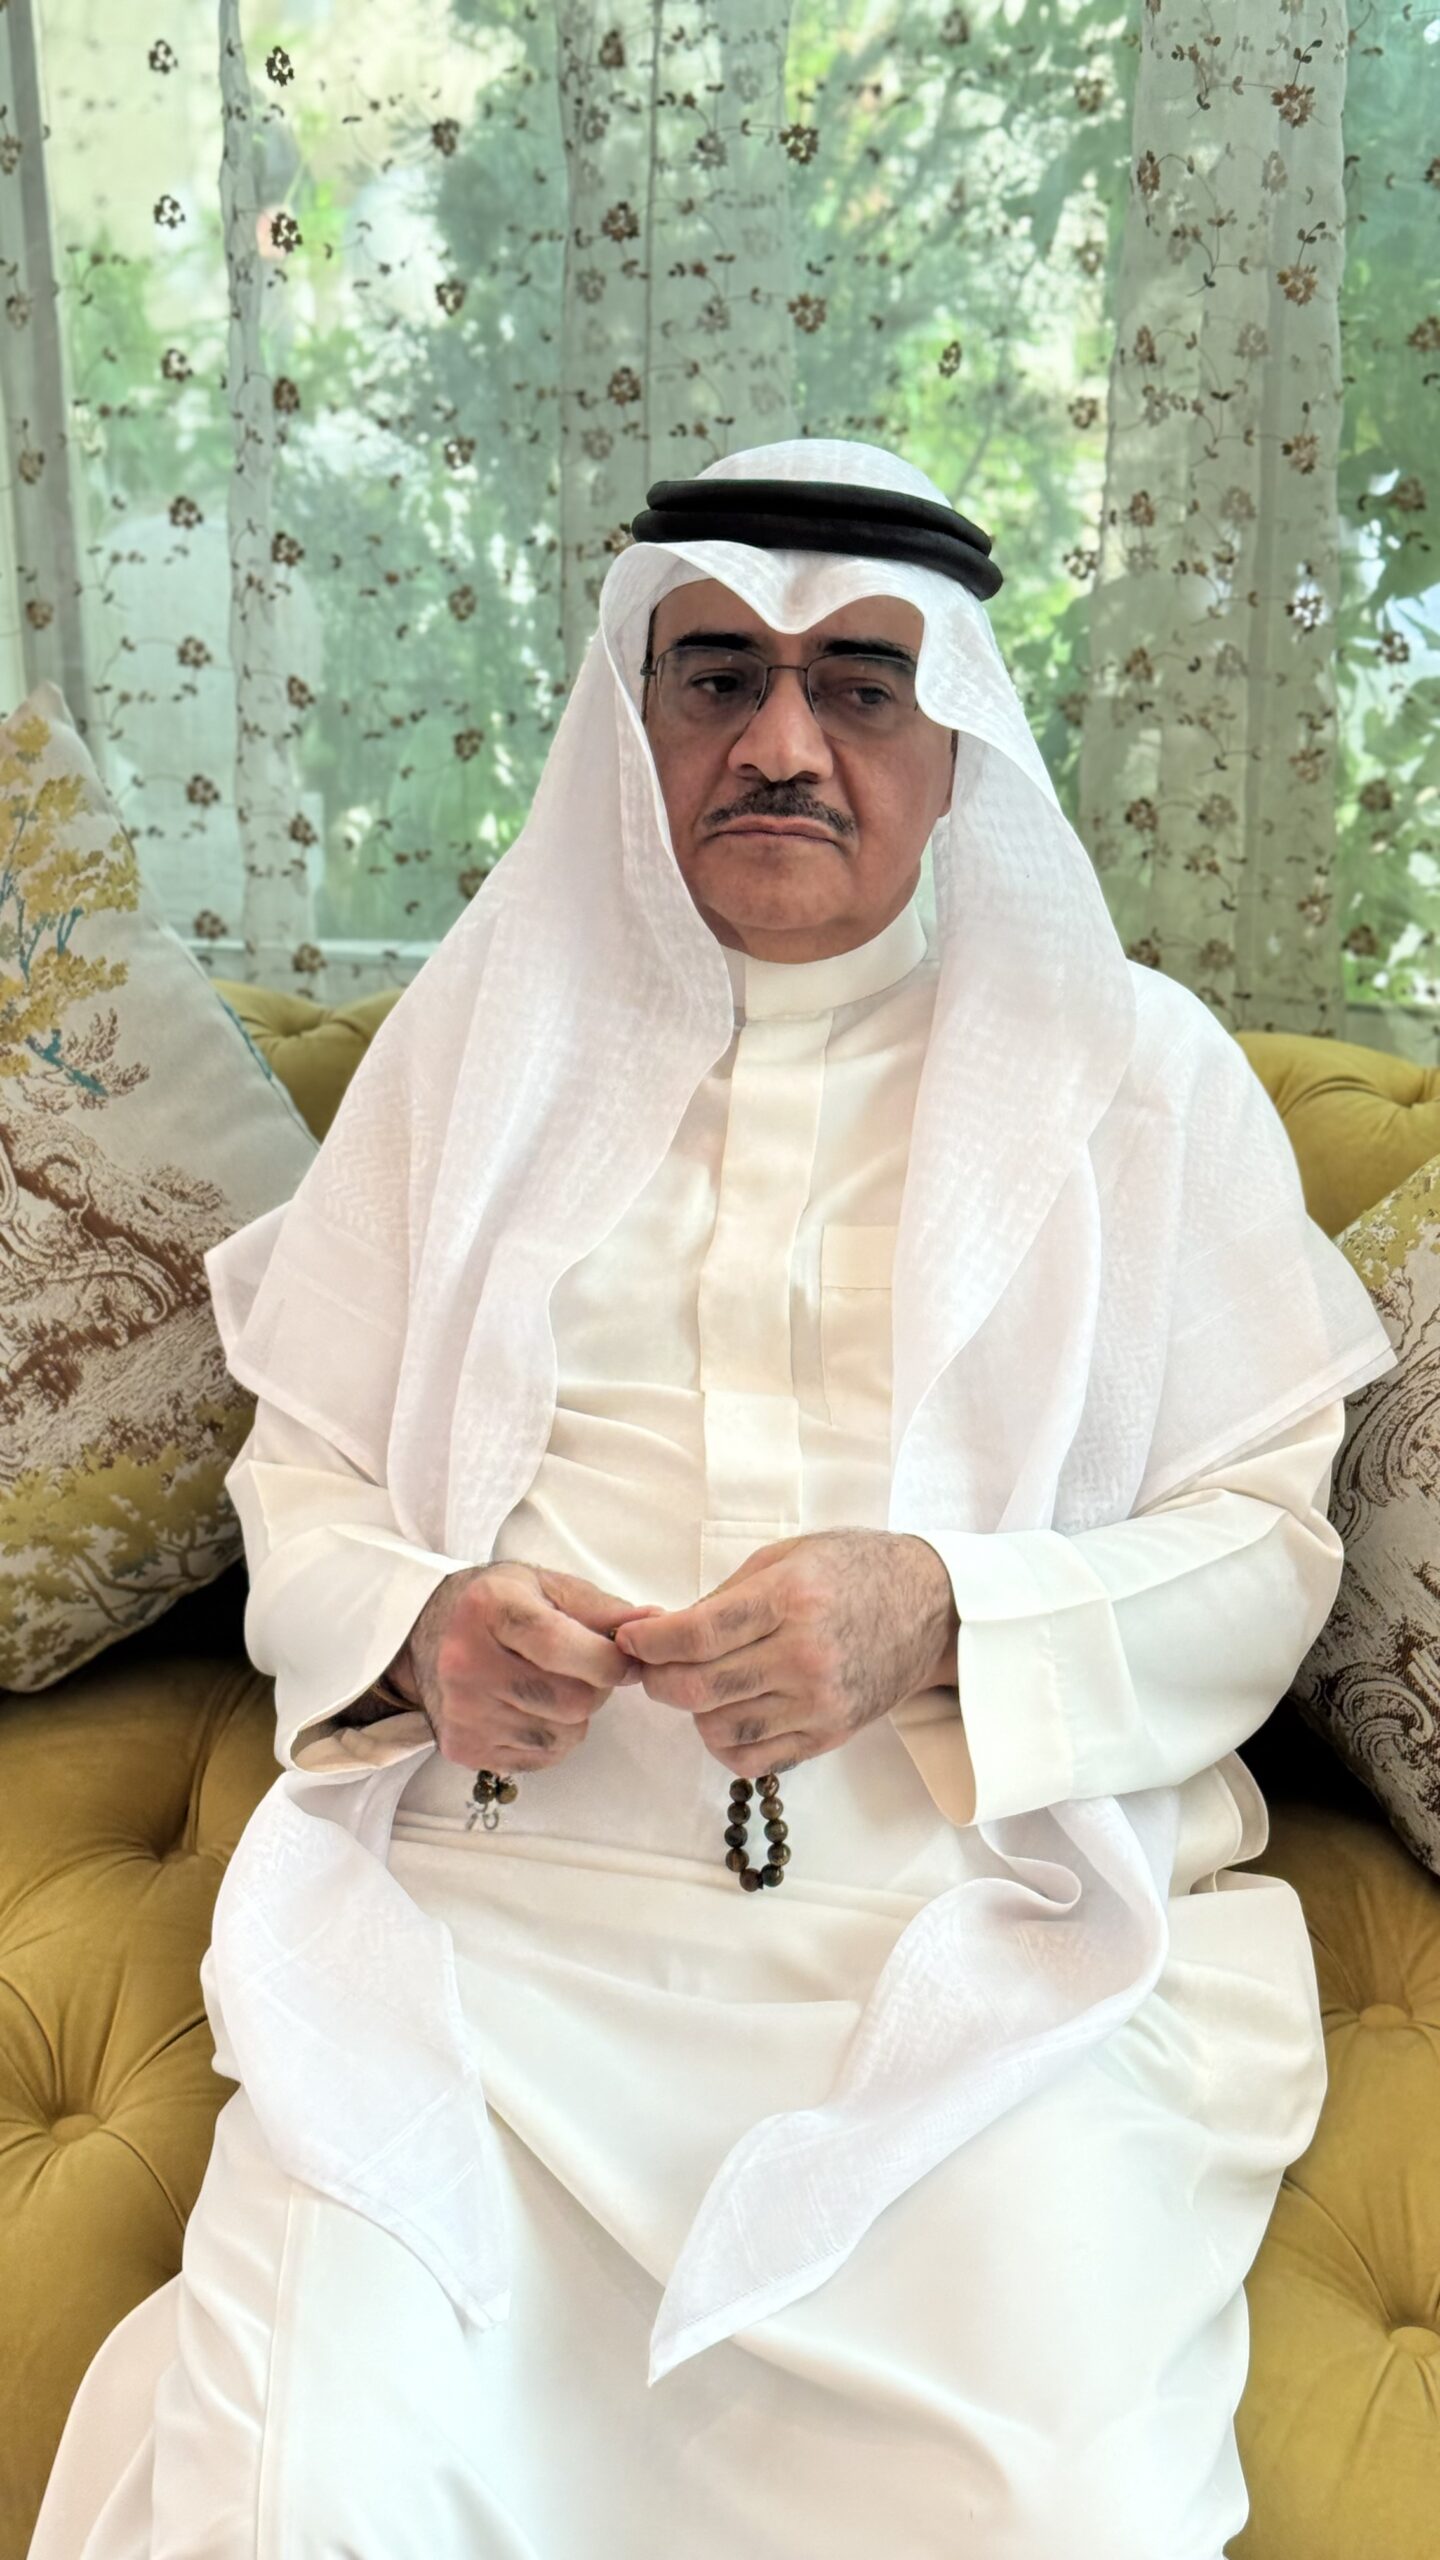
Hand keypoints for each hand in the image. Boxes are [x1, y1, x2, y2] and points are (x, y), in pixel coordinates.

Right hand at [389, 1564, 662, 1772]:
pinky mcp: (464, 1747)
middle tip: (579, 1669)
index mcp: (489, 1609)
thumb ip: (601, 1608)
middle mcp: (467, 1662)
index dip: (609, 1659)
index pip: (562, 1645)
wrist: (425, 1635)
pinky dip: (553, 1738)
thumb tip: (655, 1623)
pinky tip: (531, 1709)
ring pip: (564, 1733)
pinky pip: (542, 1758)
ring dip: (575, 1715)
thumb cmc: (497, 1606)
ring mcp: (463, 1710)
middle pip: (573, 1699)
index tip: (624, 1659)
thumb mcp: (545, 1587)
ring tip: (550, 1686)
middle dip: (595, 1687)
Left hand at [612, 1530, 958, 1779]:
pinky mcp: (829, 1734)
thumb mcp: (787, 1557)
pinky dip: (724, 1744)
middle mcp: (804, 1655)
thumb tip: (666, 1631)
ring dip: (692, 1712)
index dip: (649, 1643)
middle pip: (699, 1688)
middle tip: (650, 1666)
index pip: (697, 1635)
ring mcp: (819, 1701)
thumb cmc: (853, 1570)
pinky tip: (725, 1715)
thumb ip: (726, 1596)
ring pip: (720, 1728)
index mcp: (790, 1599)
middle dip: (658, 1679)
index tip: (631, 1641)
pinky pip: (753, 1759)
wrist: (929, 1607)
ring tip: (696, 1686)